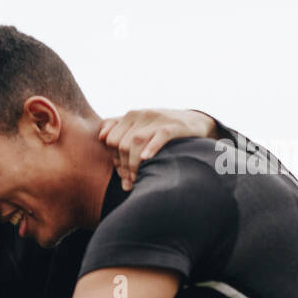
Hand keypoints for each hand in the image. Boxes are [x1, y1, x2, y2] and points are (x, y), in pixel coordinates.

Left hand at [98, 109, 217, 189]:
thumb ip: (119, 129)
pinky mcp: (173, 126)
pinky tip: (146, 159)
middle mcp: (141, 115)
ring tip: (136, 181)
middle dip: (123, 166)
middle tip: (129, 183)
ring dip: (133, 165)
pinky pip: (158, 137)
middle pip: (121, 143)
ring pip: (135, 142)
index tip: (122, 175)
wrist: (196, 122)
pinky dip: (150, 148)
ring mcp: (157, 119)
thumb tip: (101, 137)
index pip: (110, 139)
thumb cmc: (162, 129)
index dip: (113, 159)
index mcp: (130, 116)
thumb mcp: (140, 127)